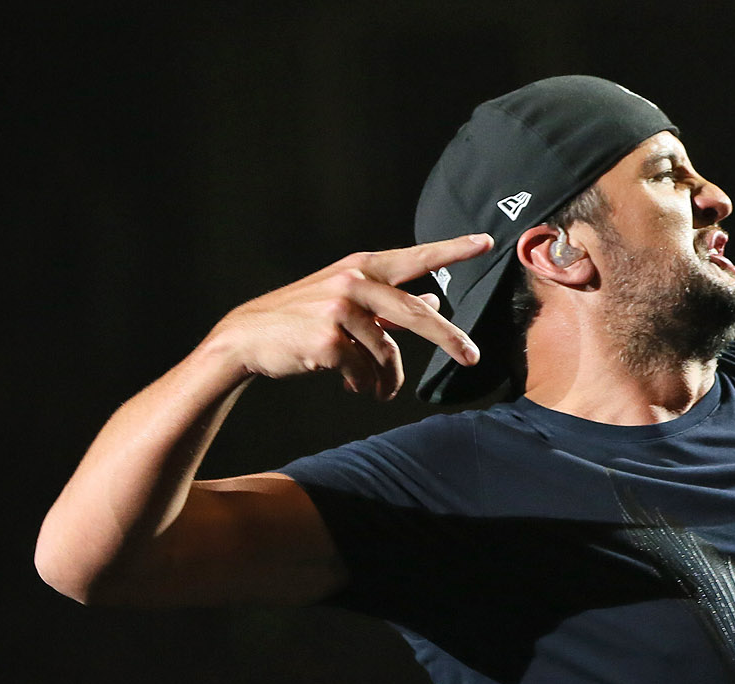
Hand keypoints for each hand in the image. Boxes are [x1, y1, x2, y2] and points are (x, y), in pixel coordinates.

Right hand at [204, 234, 492, 399]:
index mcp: (362, 268)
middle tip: (472, 358)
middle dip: (448, 339)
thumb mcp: (347, 302)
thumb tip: (432, 302)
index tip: (486, 242)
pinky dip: (364, 384)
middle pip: (415, 314)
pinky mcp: (329, 339)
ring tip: (380, 391)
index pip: (416, 257)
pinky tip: (354, 386)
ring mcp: (340, 309)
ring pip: (388, 353)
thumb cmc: (303, 319)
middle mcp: (354, 282)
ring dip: (387, 379)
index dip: (451, 249)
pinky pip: (365, 371)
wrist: (248, 337)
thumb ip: (390, 303)